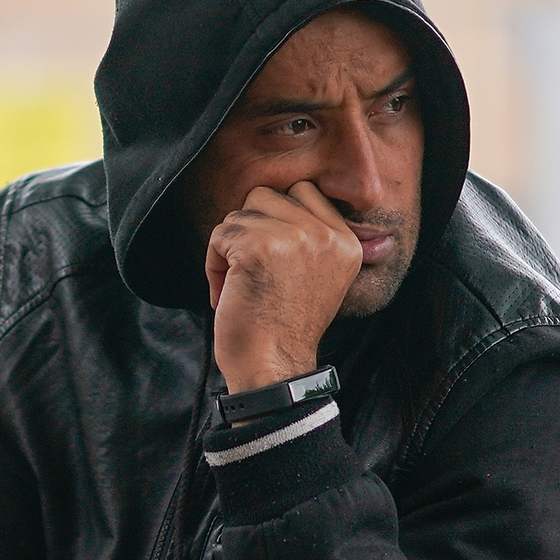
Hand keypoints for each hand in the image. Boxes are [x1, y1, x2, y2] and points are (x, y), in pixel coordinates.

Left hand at [204, 183, 363, 395]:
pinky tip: (229, 292)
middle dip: (249, 230)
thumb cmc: (285, 328)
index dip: (274, 219)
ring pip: (240, 214)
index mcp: (346, 241)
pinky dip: (214, 264)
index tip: (271, 260)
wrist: (273, 367)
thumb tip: (286, 194)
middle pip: (267, 196)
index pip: (303, 191)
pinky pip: (220, 234)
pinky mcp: (258, 247)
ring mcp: (293, 237)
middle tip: (252, 271)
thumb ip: (312, 236)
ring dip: (229, 248)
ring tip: (241, 285)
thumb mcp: (320, 276)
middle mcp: (326, 234)